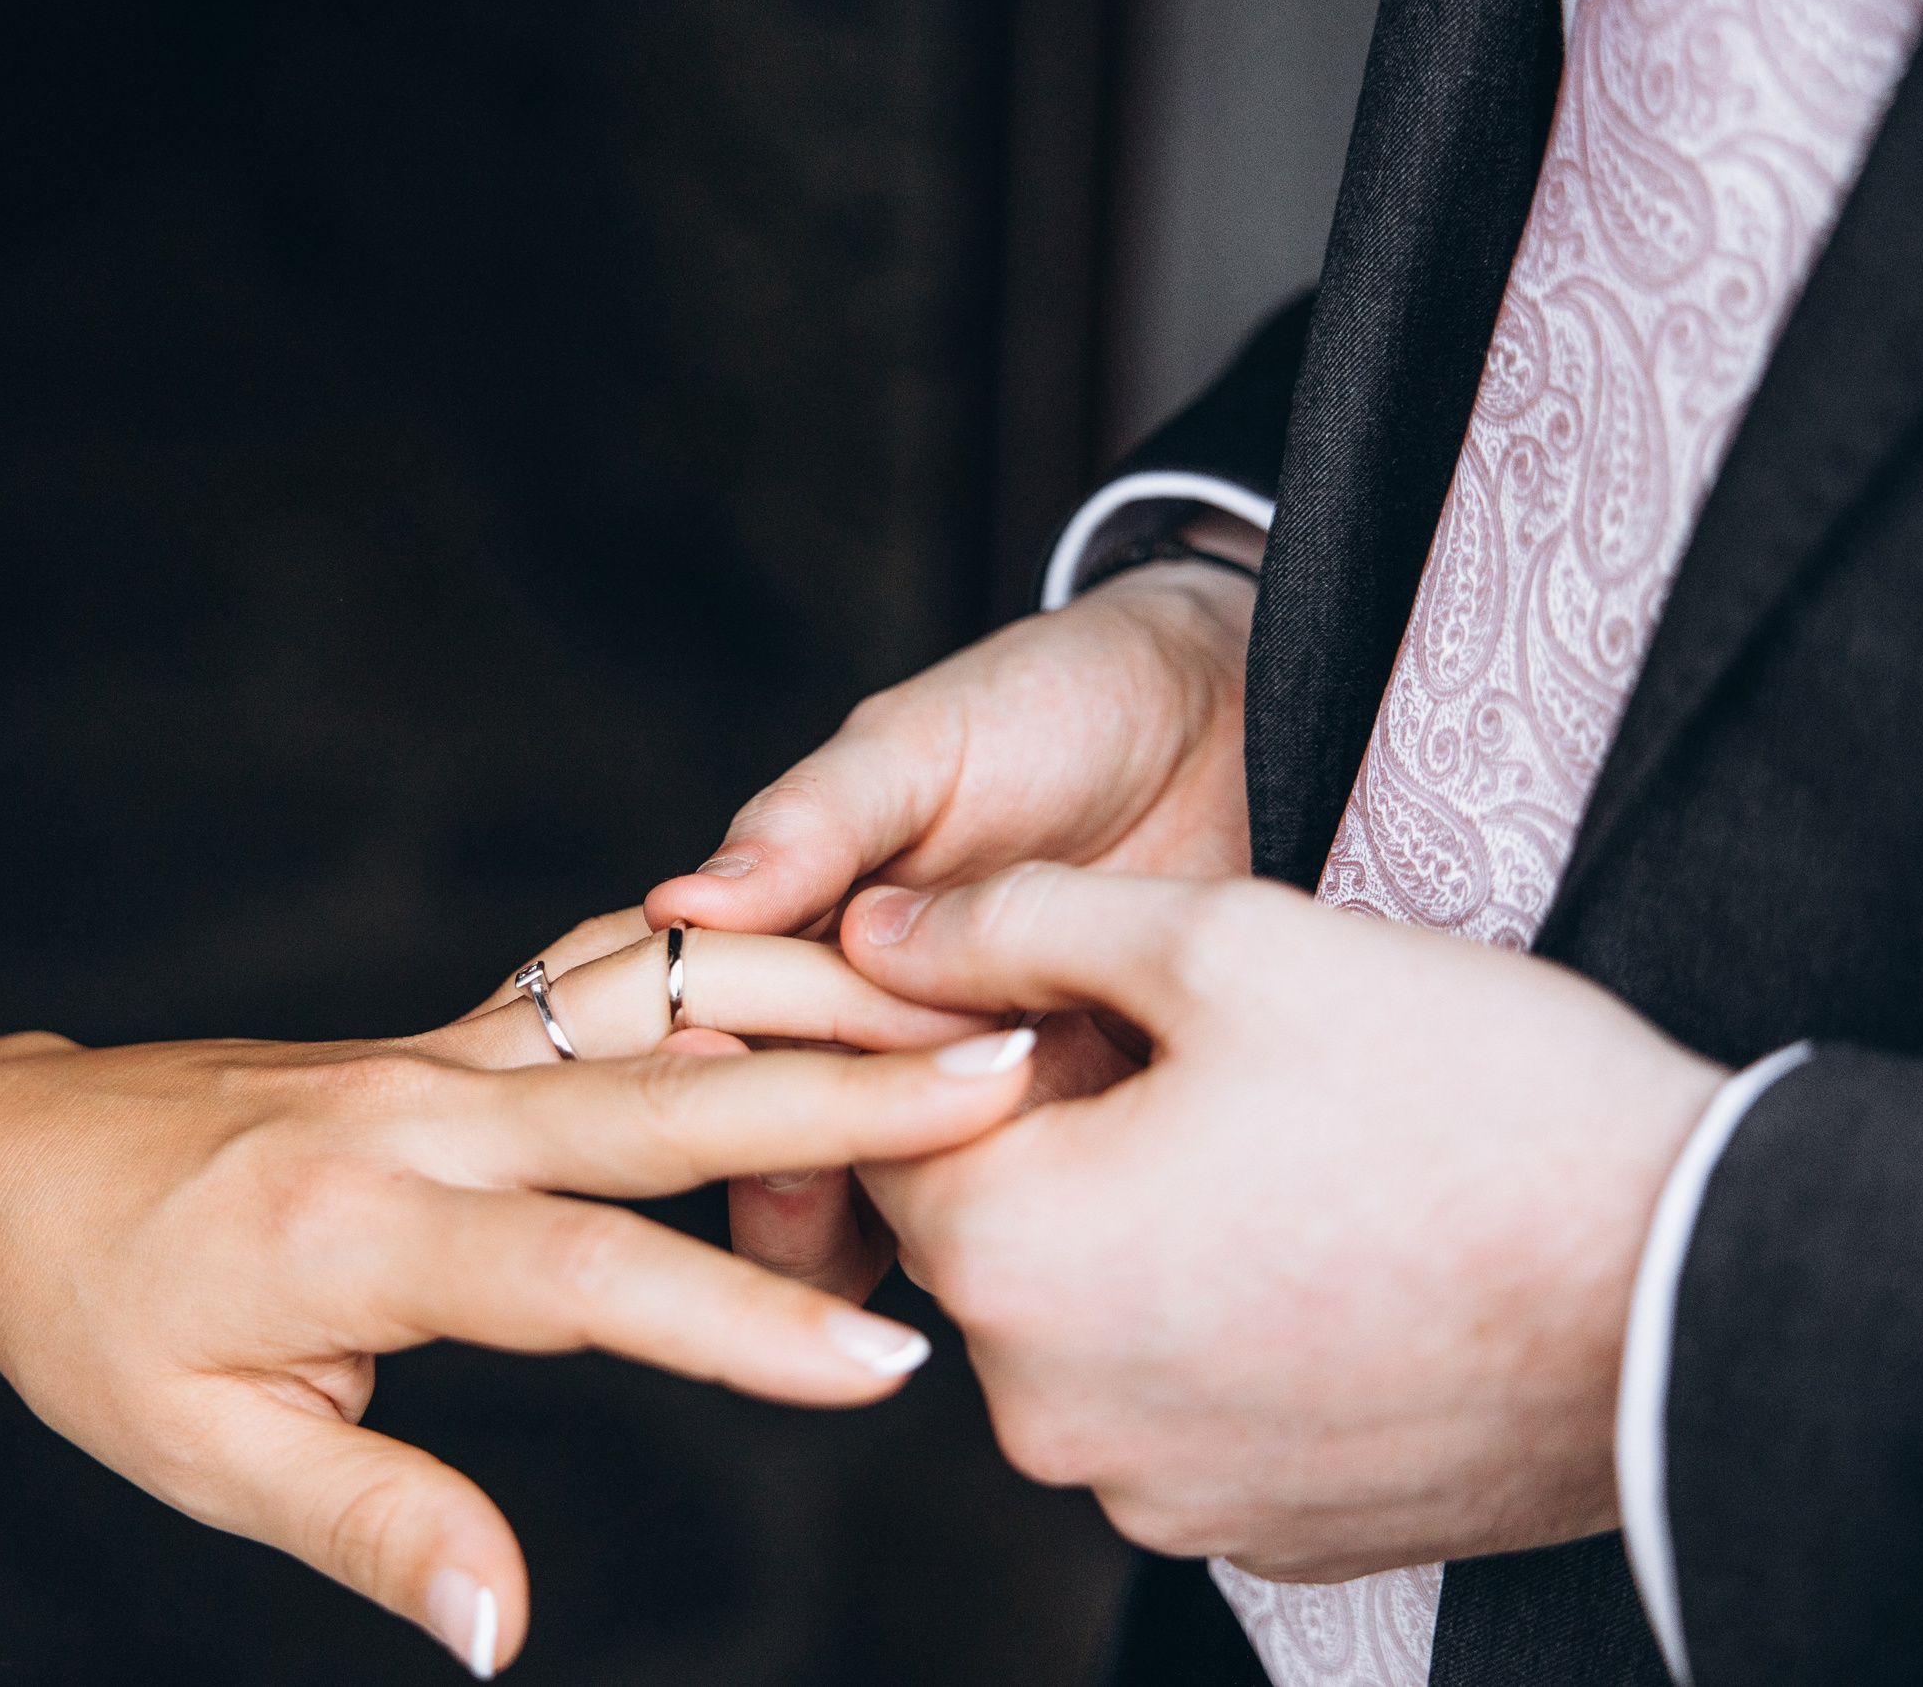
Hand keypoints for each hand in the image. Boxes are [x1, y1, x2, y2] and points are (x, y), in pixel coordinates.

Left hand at [0, 929, 1015, 1677]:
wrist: (8, 1160)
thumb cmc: (95, 1317)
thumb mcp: (202, 1451)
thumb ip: (373, 1526)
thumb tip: (506, 1632)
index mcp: (362, 1230)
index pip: (585, 1276)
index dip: (739, 1325)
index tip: (889, 1363)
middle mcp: (422, 1115)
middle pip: (662, 1094)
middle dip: (847, 1095)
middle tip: (1009, 1077)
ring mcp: (441, 1054)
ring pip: (655, 999)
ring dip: (810, 997)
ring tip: (960, 997)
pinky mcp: (452, 1033)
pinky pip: (609, 976)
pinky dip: (728, 966)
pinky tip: (827, 963)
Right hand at [643, 551, 1255, 1287]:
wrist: (1242, 717)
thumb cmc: (1057, 706)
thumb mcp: (920, 748)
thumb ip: (810, 824)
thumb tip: (680, 905)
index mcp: (803, 964)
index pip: (720, 1060)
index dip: (715, 1081)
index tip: (733, 1057)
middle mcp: (880, 1054)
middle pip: (796, 1172)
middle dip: (802, 1179)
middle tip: (861, 1121)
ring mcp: (984, 1104)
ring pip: (914, 1216)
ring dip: (930, 1195)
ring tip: (989, 1102)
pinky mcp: (1097, 1139)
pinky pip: (1050, 1206)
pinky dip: (1051, 1194)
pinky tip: (1083, 1139)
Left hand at [832, 864, 1725, 1581]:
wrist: (1690, 1288)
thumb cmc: (1459, 1095)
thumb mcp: (1225, 942)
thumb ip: (1016, 925)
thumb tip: (871, 932)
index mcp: (1010, 1257)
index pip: (887, 1130)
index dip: (961, 1043)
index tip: (1070, 996)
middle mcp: (1047, 1410)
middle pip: (984, 1234)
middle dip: (1053, 1140)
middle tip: (1196, 1060)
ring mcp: (1155, 1490)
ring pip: (1079, 1323)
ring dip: (1134, 1236)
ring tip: (1279, 1156)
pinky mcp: (1257, 1530)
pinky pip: (1177, 1404)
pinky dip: (1214, 1330)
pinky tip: (1325, 1257)